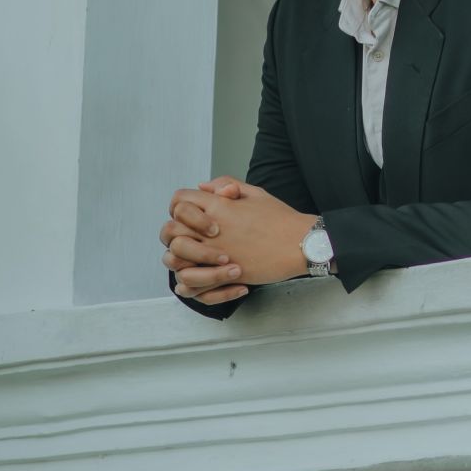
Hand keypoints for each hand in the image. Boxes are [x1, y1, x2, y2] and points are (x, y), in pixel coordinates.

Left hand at [163, 179, 309, 298]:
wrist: (301, 244)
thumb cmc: (282, 220)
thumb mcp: (257, 193)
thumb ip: (227, 185)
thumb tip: (203, 187)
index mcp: (219, 206)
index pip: (179, 200)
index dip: (179, 208)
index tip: (192, 218)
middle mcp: (212, 228)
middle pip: (168, 229)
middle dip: (174, 236)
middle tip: (189, 241)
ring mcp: (215, 252)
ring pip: (173, 258)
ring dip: (179, 261)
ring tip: (193, 262)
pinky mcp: (223, 273)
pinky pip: (191, 283)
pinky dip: (191, 285)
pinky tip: (202, 281)